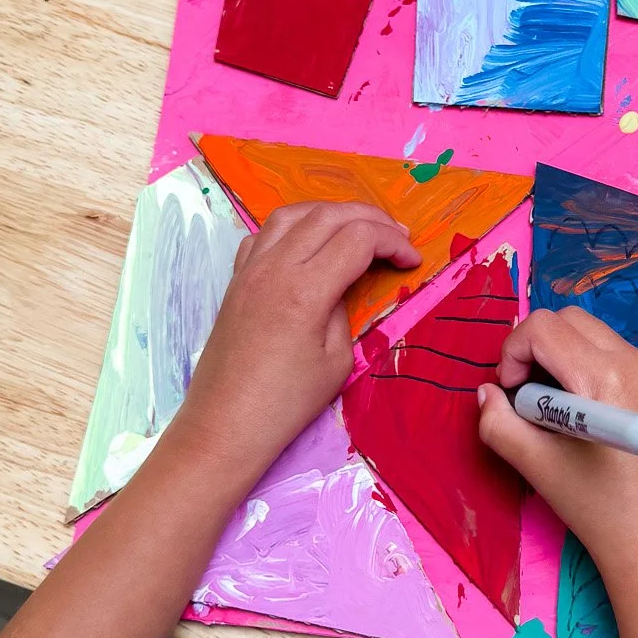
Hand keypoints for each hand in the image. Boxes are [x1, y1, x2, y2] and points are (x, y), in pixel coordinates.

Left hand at [160, 200, 421, 497]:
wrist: (224, 425)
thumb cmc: (285, 404)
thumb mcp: (337, 362)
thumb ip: (345, 312)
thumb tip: (344, 285)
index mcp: (305, 290)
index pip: (358, 238)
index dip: (392, 242)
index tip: (412, 260)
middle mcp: (274, 268)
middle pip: (329, 214)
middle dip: (371, 218)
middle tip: (397, 237)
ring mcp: (250, 269)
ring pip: (293, 213)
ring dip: (331, 212)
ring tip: (358, 227)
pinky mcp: (236, 280)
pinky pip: (264, 233)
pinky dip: (294, 226)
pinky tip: (308, 243)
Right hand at [477, 308, 637, 574]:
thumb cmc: (596, 507)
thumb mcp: (536, 466)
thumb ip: (499, 423)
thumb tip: (486, 393)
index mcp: (607, 377)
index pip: (544, 328)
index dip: (513, 353)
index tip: (510, 395)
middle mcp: (636, 360)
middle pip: (567, 319)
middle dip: (533, 349)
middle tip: (525, 398)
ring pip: (586, 331)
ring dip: (556, 356)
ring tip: (550, 408)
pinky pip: (605, 349)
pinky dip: (579, 365)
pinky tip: (576, 411)